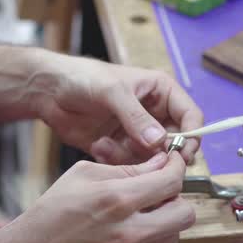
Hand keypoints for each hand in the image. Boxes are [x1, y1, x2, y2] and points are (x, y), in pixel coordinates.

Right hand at [0, 152, 193, 242]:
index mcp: (119, 200)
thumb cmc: (50, 215)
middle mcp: (131, 234)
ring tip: (132, 221)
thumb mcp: (83, 176)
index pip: (173, 181)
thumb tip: (159, 164)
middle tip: (158, 197)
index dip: (177, 168)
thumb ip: (126, 170)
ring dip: (160, 225)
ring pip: (171, 238)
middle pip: (185, 214)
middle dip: (176, 200)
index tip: (172, 166)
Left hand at [31, 54, 202, 163]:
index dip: (192, 136)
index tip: (182, 154)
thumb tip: (160, 141)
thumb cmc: (83, 78)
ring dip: (133, 158)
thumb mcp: (112, 92)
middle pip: (176, 142)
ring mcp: (138, 133)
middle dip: (162, 155)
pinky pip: (132, 164)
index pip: (191, 116)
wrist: (50, 91)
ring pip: (153, 158)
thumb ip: (136, 117)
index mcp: (162, 92)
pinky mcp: (121, 148)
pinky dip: (116, 160)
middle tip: (147, 162)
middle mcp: (155, 114)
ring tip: (106, 144)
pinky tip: (98, 146)